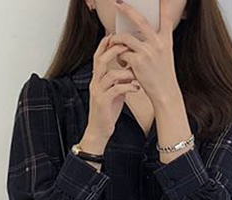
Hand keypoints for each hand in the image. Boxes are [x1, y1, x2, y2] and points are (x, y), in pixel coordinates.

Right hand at [82, 32, 141, 153]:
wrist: (99, 132)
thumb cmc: (108, 112)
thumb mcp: (114, 92)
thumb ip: (119, 80)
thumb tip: (131, 70)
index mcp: (97, 79)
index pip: (98, 57)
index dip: (105, 44)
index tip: (116, 35)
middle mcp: (95, 83)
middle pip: (101, 60)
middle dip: (114, 51)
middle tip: (128, 47)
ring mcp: (98, 93)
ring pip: (110, 75)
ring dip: (125, 72)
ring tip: (135, 73)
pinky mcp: (102, 103)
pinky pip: (116, 90)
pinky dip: (127, 86)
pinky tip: (136, 88)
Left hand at [112, 0, 181, 106]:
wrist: (165, 93)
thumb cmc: (162, 75)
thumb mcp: (165, 56)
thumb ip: (155, 43)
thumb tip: (137, 33)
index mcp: (166, 40)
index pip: (165, 19)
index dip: (162, 7)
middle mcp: (157, 43)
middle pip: (140, 20)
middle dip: (127, 9)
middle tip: (117, 3)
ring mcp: (147, 52)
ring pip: (125, 38)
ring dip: (116, 40)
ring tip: (114, 43)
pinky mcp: (138, 62)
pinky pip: (122, 53)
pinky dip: (120, 57)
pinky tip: (123, 63)